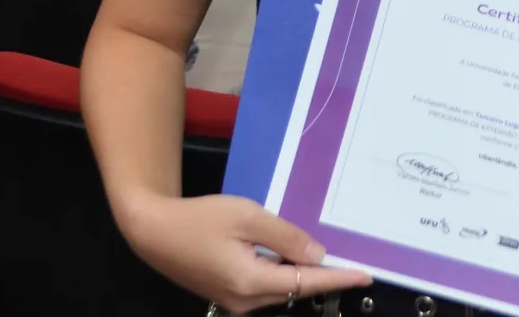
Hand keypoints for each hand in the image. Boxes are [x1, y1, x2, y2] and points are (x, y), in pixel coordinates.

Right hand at [119, 194, 372, 313]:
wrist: (152, 231)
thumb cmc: (198, 220)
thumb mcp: (247, 217)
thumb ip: (285, 236)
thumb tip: (318, 254)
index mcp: (251, 282)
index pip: (307, 283)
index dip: (338, 278)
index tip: (366, 274)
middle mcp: (244, 300)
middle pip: (295, 289)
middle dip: (323, 276)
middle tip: (351, 260)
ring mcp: (233, 301)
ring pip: (280, 289)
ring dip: (301, 274)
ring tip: (326, 256)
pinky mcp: (226, 294)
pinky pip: (264, 286)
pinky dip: (282, 273)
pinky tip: (291, 257)